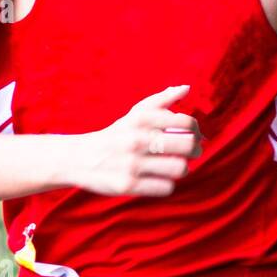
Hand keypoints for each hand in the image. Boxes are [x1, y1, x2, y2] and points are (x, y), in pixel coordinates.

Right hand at [71, 85, 203, 195]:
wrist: (81, 158)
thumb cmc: (116, 135)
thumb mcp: (134, 115)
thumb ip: (161, 101)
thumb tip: (186, 88)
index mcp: (140, 119)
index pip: (185, 122)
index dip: (196, 130)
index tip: (194, 135)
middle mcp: (137, 139)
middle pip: (187, 145)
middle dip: (195, 150)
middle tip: (193, 153)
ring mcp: (132, 164)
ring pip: (179, 168)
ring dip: (183, 169)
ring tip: (177, 167)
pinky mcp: (129, 185)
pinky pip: (165, 187)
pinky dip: (168, 184)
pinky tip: (162, 180)